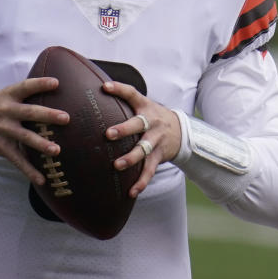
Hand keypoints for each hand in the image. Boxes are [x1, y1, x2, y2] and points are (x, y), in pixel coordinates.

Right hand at [0, 77, 68, 185]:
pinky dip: (29, 170)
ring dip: (41, 144)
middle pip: (29, 112)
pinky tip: (41, 179)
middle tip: (66, 118)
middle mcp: (6, 112)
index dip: (40, 84)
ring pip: (25, 137)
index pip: (25, 87)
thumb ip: (23, 95)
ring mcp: (3, 130)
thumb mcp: (3, 95)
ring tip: (56, 150)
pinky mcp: (0, 146)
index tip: (56, 83)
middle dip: (48, 115)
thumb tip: (53, 88)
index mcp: (8, 96)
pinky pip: (17, 159)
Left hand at [103, 81, 181, 197]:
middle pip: (139, 124)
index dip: (119, 89)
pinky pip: (150, 170)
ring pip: (144, 149)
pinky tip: (131, 191)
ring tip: (117, 165)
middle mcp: (152, 122)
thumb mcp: (143, 105)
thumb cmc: (152, 116)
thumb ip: (124, 100)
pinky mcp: (158, 156)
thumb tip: (96, 90)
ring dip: (131, 158)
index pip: (132, 94)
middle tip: (109, 134)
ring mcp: (156, 140)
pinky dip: (141, 182)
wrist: (181, 131)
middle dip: (124, 129)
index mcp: (145, 106)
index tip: (105, 87)